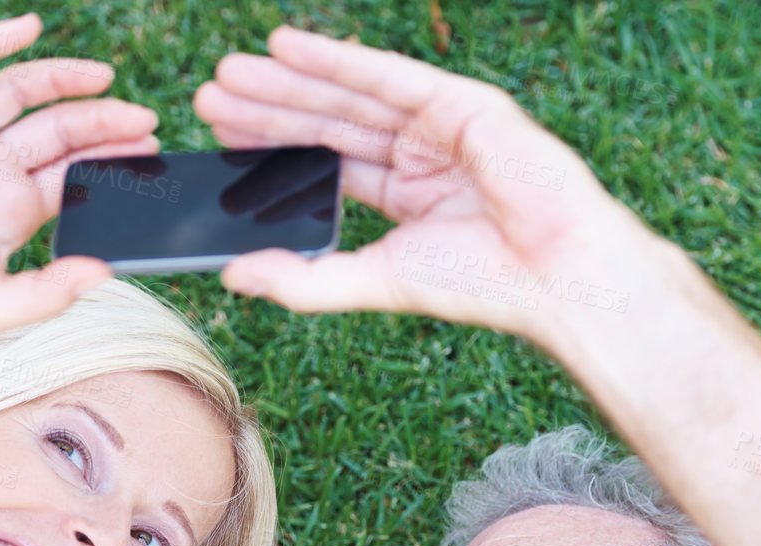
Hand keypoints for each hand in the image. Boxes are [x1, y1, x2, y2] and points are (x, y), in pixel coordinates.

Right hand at [0, 14, 159, 334]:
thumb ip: (50, 294)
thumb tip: (104, 273)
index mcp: (12, 209)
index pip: (74, 173)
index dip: (110, 160)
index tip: (148, 153)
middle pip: (60, 130)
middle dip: (103, 122)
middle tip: (145, 120)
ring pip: (22, 92)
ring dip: (64, 78)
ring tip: (107, 78)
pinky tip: (32, 28)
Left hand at [193, 26, 635, 342]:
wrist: (553, 278)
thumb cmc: (480, 285)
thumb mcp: (377, 281)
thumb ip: (307, 280)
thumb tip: (234, 276)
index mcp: (406, 195)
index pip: (328, 161)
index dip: (276, 146)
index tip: (221, 136)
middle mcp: (421, 154)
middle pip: (330, 122)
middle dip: (269, 108)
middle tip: (207, 97)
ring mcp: (442, 125)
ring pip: (350, 95)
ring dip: (288, 80)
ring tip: (230, 71)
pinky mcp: (461, 103)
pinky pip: (387, 74)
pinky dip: (336, 58)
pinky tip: (285, 45)